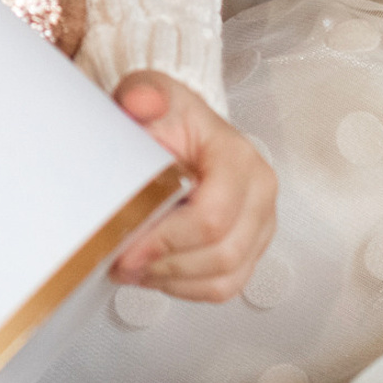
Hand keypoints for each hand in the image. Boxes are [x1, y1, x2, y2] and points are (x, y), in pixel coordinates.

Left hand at [108, 72, 276, 302]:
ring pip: (226, 278)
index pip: (213, 215)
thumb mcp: (150, 94)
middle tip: (122, 264)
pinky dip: (187, 288)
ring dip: (174, 282)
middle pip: (222, 253)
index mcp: (239, 158)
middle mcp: (260, 194)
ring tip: (134, 270)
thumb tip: (141, 103)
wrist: (183, 125)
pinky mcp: (251, 248)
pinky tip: (155, 273)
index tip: (127, 248)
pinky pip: (226, 286)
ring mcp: (260, 225)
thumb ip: (143, 96)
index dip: (168, 240)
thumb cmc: (169, 116)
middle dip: (167, 266)